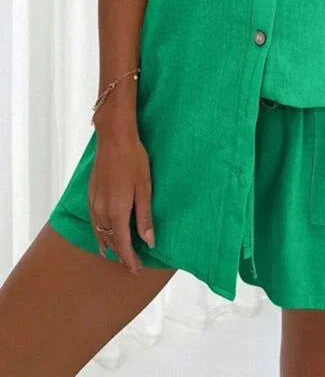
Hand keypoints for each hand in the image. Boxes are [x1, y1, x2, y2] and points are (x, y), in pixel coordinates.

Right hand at [88, 134, 154, 273]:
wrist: (114, 138)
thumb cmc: (134, 160)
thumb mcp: (145, 188)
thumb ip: (145, 217)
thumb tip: (149, 241)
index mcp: (117, 210)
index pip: (122, 244)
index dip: (129, 259)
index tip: (137, 269)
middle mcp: (101, 210)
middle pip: (109, 241)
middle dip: (120, 255)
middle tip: (132, 265)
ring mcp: (94, 202)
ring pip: (99, 233)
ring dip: (109, 245)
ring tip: (117, 256)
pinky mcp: (90, 194)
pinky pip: (94, 222)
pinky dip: (99, 233)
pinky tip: (103, 234)